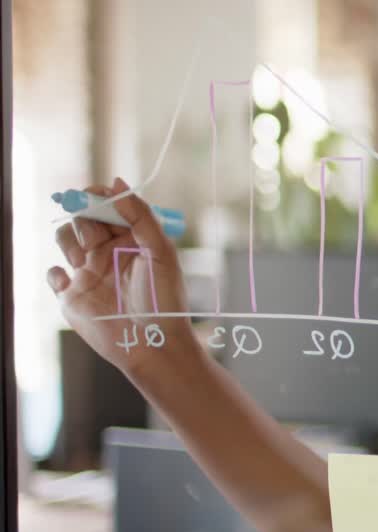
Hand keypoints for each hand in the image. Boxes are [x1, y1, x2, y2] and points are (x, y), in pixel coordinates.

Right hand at [47, 178, 197, 375]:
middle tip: (93, 231)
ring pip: (63, 240)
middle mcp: (108, 253)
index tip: (92, 194)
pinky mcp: (72, 296)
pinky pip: (53, 274)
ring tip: (85, 257)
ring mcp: (88, 273)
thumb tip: (117, 182)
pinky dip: (56, 272)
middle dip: (82, 216)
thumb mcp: (160, 251)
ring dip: (68, 239)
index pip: (107, 207)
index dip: (97, 197)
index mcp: (131, 240)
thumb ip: (141, 216)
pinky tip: (72, 280)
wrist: (152, 344)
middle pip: (82, 218)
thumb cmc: (164, 299)